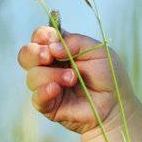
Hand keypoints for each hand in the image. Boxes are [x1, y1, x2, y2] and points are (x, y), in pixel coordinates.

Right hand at [16, 24, 138, 135]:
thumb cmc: (108, 76)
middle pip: (26, 54)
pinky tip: (56, 89)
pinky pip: (36, 98)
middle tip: (49, 57)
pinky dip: (44, 92)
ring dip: (52, 75)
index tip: (52, 39)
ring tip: (73, 79)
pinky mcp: (48, 105)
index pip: (40, 37)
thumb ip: (76, 42)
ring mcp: (47, 85)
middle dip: (34, 53)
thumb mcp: (97, 51)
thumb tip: (52, 47)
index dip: (42, 35)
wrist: (115, 104)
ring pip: (32, 76)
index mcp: (60, 49)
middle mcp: (50, 66)